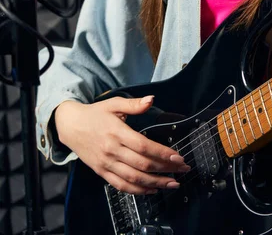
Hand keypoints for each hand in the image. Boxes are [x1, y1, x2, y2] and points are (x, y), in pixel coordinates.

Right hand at [54, 96, 190, 193]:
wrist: (70, 126)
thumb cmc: (94, 114)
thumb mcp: (114, 103)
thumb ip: (134, 104)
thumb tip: (151, 99)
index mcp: (117, 132)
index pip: (144, 146)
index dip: (162, 153)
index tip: (178, 157)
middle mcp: (112, 150)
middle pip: (142, 164)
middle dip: (166, 168)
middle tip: (182, 170)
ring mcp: (106, 163)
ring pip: (134, 178)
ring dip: (156, 183)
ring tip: (173, 183)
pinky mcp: (102, 172)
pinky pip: (121, 185)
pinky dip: (138, 190)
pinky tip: (152, 189)